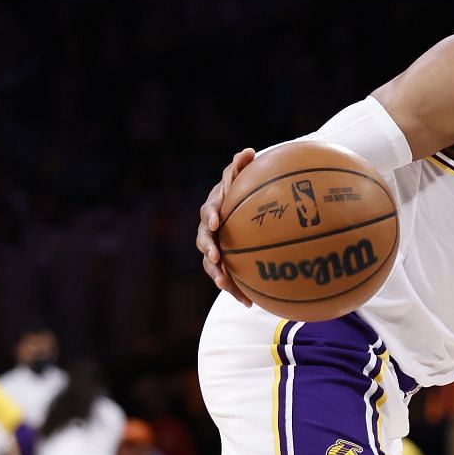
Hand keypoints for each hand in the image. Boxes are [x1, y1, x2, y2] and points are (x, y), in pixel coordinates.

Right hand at [195, 147, 257, 305]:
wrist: (241, 212)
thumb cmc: (243, 192)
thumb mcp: (243, 179)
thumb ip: (242, 167)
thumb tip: (247, 151)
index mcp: (215, 207)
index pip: (210, 210)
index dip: (212, 215)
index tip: (217, 223)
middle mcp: (209, 228)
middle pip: (204, 239)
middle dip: (208, 249)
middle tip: (216, 257)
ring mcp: (213, 247)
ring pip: (210, 262)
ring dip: (217, 273)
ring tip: (224, 284)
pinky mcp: (222, 264)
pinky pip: (225, 277)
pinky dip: (235, 289)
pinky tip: (249, 303)